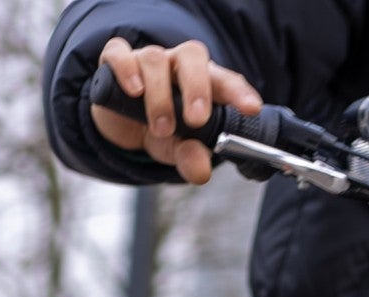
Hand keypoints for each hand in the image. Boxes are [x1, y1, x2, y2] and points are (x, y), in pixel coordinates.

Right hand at [91, 37, 262, 184]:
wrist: (121, 124)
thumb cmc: (159, 129)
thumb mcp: (177, 149)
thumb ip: (190, 157)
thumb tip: (201, 171)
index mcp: (202, 81)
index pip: (224, 80)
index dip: (238, 92)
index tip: (251, 109)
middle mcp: (176, 65)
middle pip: (192, 56)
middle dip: (197, 88)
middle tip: (197, 120)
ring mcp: (147, 60)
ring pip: (155, 60)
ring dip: (160, 96)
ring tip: (162, 128)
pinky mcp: (116, 61)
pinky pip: (119, 53)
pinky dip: (127, 69)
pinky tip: (134, 90)